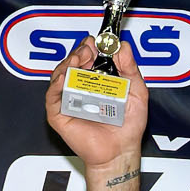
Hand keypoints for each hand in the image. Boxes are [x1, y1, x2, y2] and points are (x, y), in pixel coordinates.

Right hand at [45, 38, 147, 171]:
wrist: (121, 150)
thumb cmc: (128, 125)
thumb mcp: (137, 92)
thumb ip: (130, 69)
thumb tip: (123, 46)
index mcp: (97, 83)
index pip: (89, 59)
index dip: (91, 48)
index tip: (98, 40)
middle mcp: (81, 89)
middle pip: (72, 64)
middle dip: (79, 52)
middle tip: (89, 47)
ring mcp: (68, 100)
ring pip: (59, 76)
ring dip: (68, 64)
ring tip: (80, 57)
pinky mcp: (58, 114)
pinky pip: (53, 96)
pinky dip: (57, 84)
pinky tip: (66, 76)